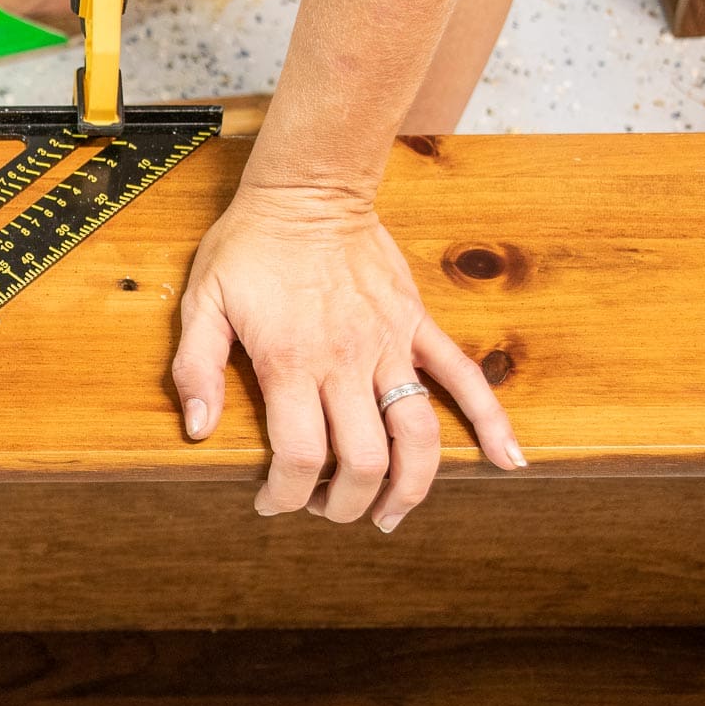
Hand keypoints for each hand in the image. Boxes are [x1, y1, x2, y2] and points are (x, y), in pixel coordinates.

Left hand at [171, 183, 525, 531]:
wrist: (308, 190)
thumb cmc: (249, 247)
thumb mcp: (202, 301)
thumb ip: (196, 367)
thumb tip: (197, 429)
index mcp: (291, 362)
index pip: (300, 457)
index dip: (286, 495)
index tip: (272, 503)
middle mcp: (346, 362)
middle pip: (364, 461)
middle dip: (346, 503)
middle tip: (326, 509)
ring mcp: (390, 345)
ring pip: (418, 435)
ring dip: (409, 488)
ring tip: (389, 515)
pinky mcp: (416, 326)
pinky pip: (464, 378)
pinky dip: (492, 422)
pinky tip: (508, 461)